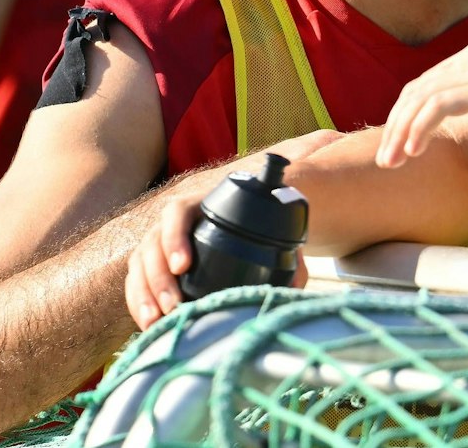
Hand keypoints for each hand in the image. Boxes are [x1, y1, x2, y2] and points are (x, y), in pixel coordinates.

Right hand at [123, 128, 342, 329]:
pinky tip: (150, 325)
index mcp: (203, 202)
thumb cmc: (270, 210)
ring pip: (141, 265)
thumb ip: (302, 176)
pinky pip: (140, 282)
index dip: (175, 236)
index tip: (184, 265)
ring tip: (158, 321)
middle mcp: (178, 222)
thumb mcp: (283, 199)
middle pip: (152, 244)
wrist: (261, 223)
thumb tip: (327, 142)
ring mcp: (165, 244)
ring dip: (144, 293)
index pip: (177, 212)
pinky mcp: (162, 267)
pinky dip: (141, 302)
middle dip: (156, 277)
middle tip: (173, 306)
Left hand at [376, 36, 467, 167]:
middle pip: (418, 87)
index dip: (413, 110)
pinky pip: (434, 107)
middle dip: (397, 122)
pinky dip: (416, 129)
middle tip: (386, 154)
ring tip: (390, 161)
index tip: (404, 138)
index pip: (434, 79)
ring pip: (419, 98)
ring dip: (399, 131)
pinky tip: (411, 151)